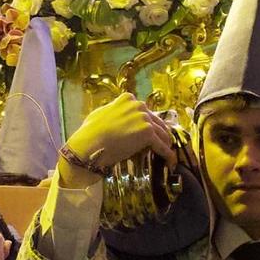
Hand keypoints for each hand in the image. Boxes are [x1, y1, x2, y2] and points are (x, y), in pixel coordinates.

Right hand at [59, 92, 175, 184]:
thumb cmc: (90, 132)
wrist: (89, 144)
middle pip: (156, 121)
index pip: (144, 111)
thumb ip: (114, 110)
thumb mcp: (101, 113)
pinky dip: (167, 154)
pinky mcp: (148, 133)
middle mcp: (138, 105)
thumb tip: (115, 114)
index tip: (150, 132)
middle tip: (162, 144)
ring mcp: (144, 118)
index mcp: (128, 98)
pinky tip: (170, 161)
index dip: (148, 123)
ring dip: (165, 144)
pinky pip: (162, 146)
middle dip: (160, 133)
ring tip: (167, 154)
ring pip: (162, 133)